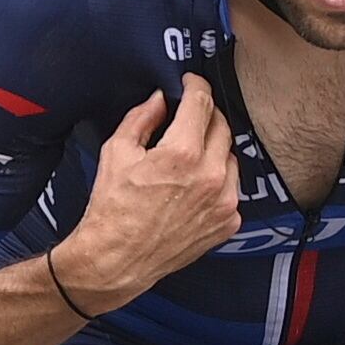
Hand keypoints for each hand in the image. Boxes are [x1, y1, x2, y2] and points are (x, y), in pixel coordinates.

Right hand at [56, 79, 240, 309]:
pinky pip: (232, 188)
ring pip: (231, 156)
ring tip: (189, 159)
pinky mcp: (229, 222)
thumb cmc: (112, 209)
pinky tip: (194, 188)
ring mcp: (224, 201)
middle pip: (222, 126)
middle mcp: (210, 175)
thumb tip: (160, 100)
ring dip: (214, 150)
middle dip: (205, 116)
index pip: (202, 102)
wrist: (117, 260)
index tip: (190, 84)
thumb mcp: (116, 152)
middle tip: (188, 118)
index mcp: (182, 153)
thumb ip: (142, 118)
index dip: (195, 86)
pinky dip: (218, 181)